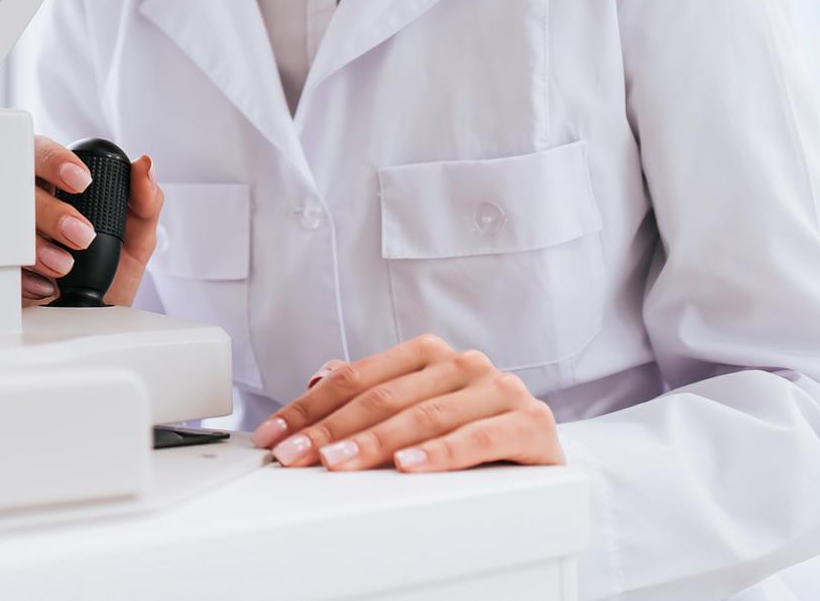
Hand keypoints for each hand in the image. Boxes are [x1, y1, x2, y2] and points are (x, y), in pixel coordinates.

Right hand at [21, 138, 163, 305]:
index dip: (56, 162)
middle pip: (18, 186)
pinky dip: (25, 276)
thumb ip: (145, 202)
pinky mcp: (3, 267)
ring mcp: (13, 235)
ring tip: (65, 265)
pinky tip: (46, 285)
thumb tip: (145, 167)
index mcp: (58, 187)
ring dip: (39, 246)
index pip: (44, 155)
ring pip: (6, 224)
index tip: (81, 181)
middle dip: (50, 210)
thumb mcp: (137, 237)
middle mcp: (31, 205)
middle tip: (81, 234)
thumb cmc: (112, 272)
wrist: (96, 319)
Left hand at [251, 335, 563, 472]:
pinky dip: (441, 453)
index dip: (309, 407)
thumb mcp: (417, 409)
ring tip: (337, 462)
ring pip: (424, 416)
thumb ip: (372, 392)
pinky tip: (409, 465)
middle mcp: (462, 364)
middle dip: (330, 429)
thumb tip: (316, 378)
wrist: (546, 455)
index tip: (273, 434)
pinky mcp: (531, 423)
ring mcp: (498, 389)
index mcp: (428, 354)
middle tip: (295, 455)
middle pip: (383, 397)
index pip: (355, 379)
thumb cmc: (473, 430)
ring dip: (374, 442)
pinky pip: (479, 438)